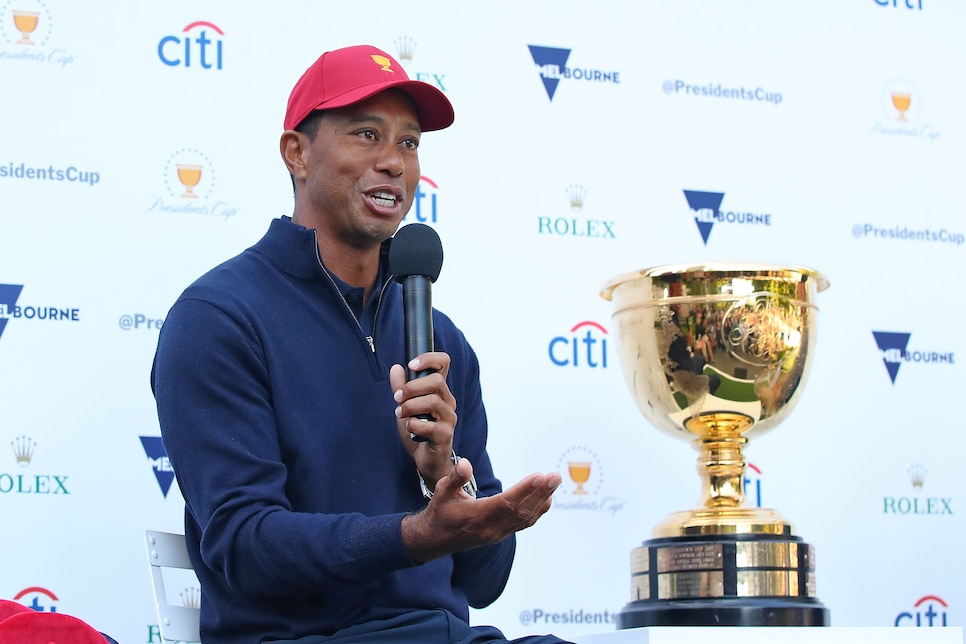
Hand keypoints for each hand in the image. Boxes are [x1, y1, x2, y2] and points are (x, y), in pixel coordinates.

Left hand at [390, 352, 456, 487]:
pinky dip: (413, 425)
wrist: (426, 460)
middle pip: (437, 381)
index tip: (411, 365)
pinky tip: (409, 428)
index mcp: (439, 391)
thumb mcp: (406, 406)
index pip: (443, 363)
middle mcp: (448, 401)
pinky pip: (428, 425)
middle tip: (397, 398)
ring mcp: (449, 418)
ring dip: (410, 406)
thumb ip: (401, 388)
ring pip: (433, 402)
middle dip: (411, 387)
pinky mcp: (445, 435)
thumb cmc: (419, 431)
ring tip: (399, 414)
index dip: (429, 359)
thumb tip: (396, 368)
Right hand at [401, 457, 561, 562]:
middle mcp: (491, 528)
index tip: (539, 476)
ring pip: (525, 517)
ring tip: (554, 483)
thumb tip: (466, 463)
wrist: (435, 540)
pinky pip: (523, 523)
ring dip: (542, 500)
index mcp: (477, 517)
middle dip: (540, 493)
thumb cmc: (440, 513)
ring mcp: (498, 533)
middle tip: (555, 476)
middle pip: (521, 510)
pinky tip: (547, 499)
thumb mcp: (441, 492)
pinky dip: (537, 511)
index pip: (506, 503)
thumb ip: (455, 478)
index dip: (524, 490)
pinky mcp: (501, 534)